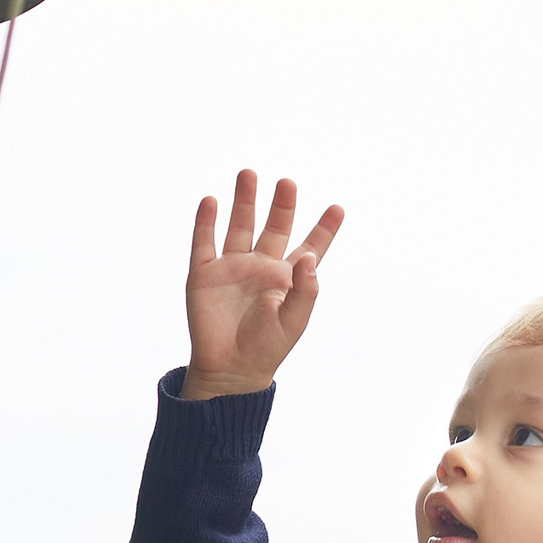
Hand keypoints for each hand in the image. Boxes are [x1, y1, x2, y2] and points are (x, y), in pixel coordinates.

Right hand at [181, 170, 344, 399]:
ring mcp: (232, 267)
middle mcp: (261, 266)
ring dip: (244, 200)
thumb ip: (305, 289)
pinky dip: (206, 221)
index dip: (324, 228)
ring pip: (240, 225)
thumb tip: (308, 256)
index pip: (311, 246)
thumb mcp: (294, 320)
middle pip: (274, 226)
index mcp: (287, 278)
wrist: (230, 368)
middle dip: (282, 204)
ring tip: (249, 174)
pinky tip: (210, 201)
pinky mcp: (204, 274)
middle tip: (287, 182)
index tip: (338, 208)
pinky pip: (204, 242)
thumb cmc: (267, 348)